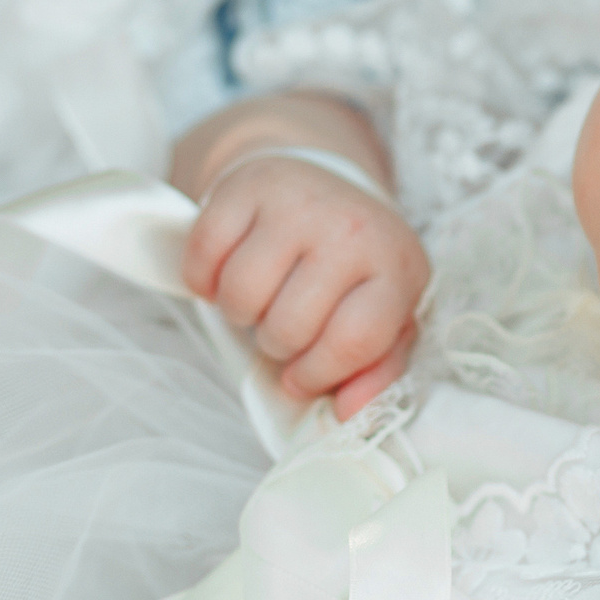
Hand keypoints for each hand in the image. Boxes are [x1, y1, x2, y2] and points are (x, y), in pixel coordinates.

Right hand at [181, 153, 427, 418]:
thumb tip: (350, 414)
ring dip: (239, 313)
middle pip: (289, 326)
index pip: (354, 341)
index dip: (318, 373)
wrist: (322, 186)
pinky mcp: (246, 186)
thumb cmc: (353, 266)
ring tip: (259, 301)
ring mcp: (298, 203)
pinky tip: (226, 274)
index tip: (301, 376)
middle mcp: (352, 229)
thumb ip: (376, 371)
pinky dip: (202, 279)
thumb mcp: (385, 316)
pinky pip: (203, 256)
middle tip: (282, 328)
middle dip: (276, 344)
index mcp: (396, 268)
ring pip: (242, 294)